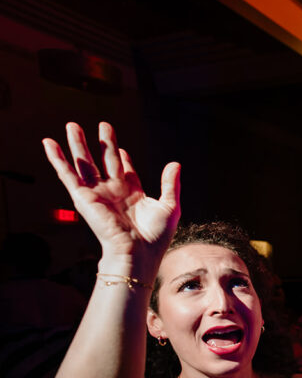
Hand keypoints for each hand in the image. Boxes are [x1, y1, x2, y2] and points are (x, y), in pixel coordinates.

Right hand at [42, 122, 179, 276]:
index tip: (122, 149)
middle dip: (103, 144)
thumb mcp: (169, 206)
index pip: (126, 171)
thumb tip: (176, 164)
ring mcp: (97, 194)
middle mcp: (114, 192)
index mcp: (133, 194)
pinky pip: (67, 175)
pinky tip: (49, 143)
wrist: (137, 252)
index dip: (123, 159)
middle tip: (103, 125)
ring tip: (72, 125)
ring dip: (78, 145)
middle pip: (106, 162)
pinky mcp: (83, 198)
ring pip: (85, 164)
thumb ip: (171, 184)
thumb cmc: (155, 236)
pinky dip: (57, 159)